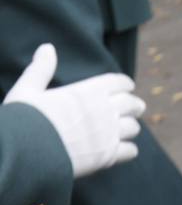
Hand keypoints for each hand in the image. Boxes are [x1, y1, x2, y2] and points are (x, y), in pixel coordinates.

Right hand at [5, 44, 142, 177]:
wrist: (22, 153)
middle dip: (133, 106)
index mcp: (89, 91)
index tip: (127, 87)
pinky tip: (122, 151)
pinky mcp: (107, 156)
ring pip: (133, 127)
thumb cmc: (23, 120)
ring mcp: (108, 133)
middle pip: (132, 104)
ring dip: (130, 128)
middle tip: (135, 108)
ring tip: (126, 130)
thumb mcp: (27, 90)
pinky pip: (130, 151)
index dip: (124, 85)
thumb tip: (47, 48)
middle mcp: (104, 110)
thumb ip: (40, 70)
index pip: (119, 83)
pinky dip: (128, 150)